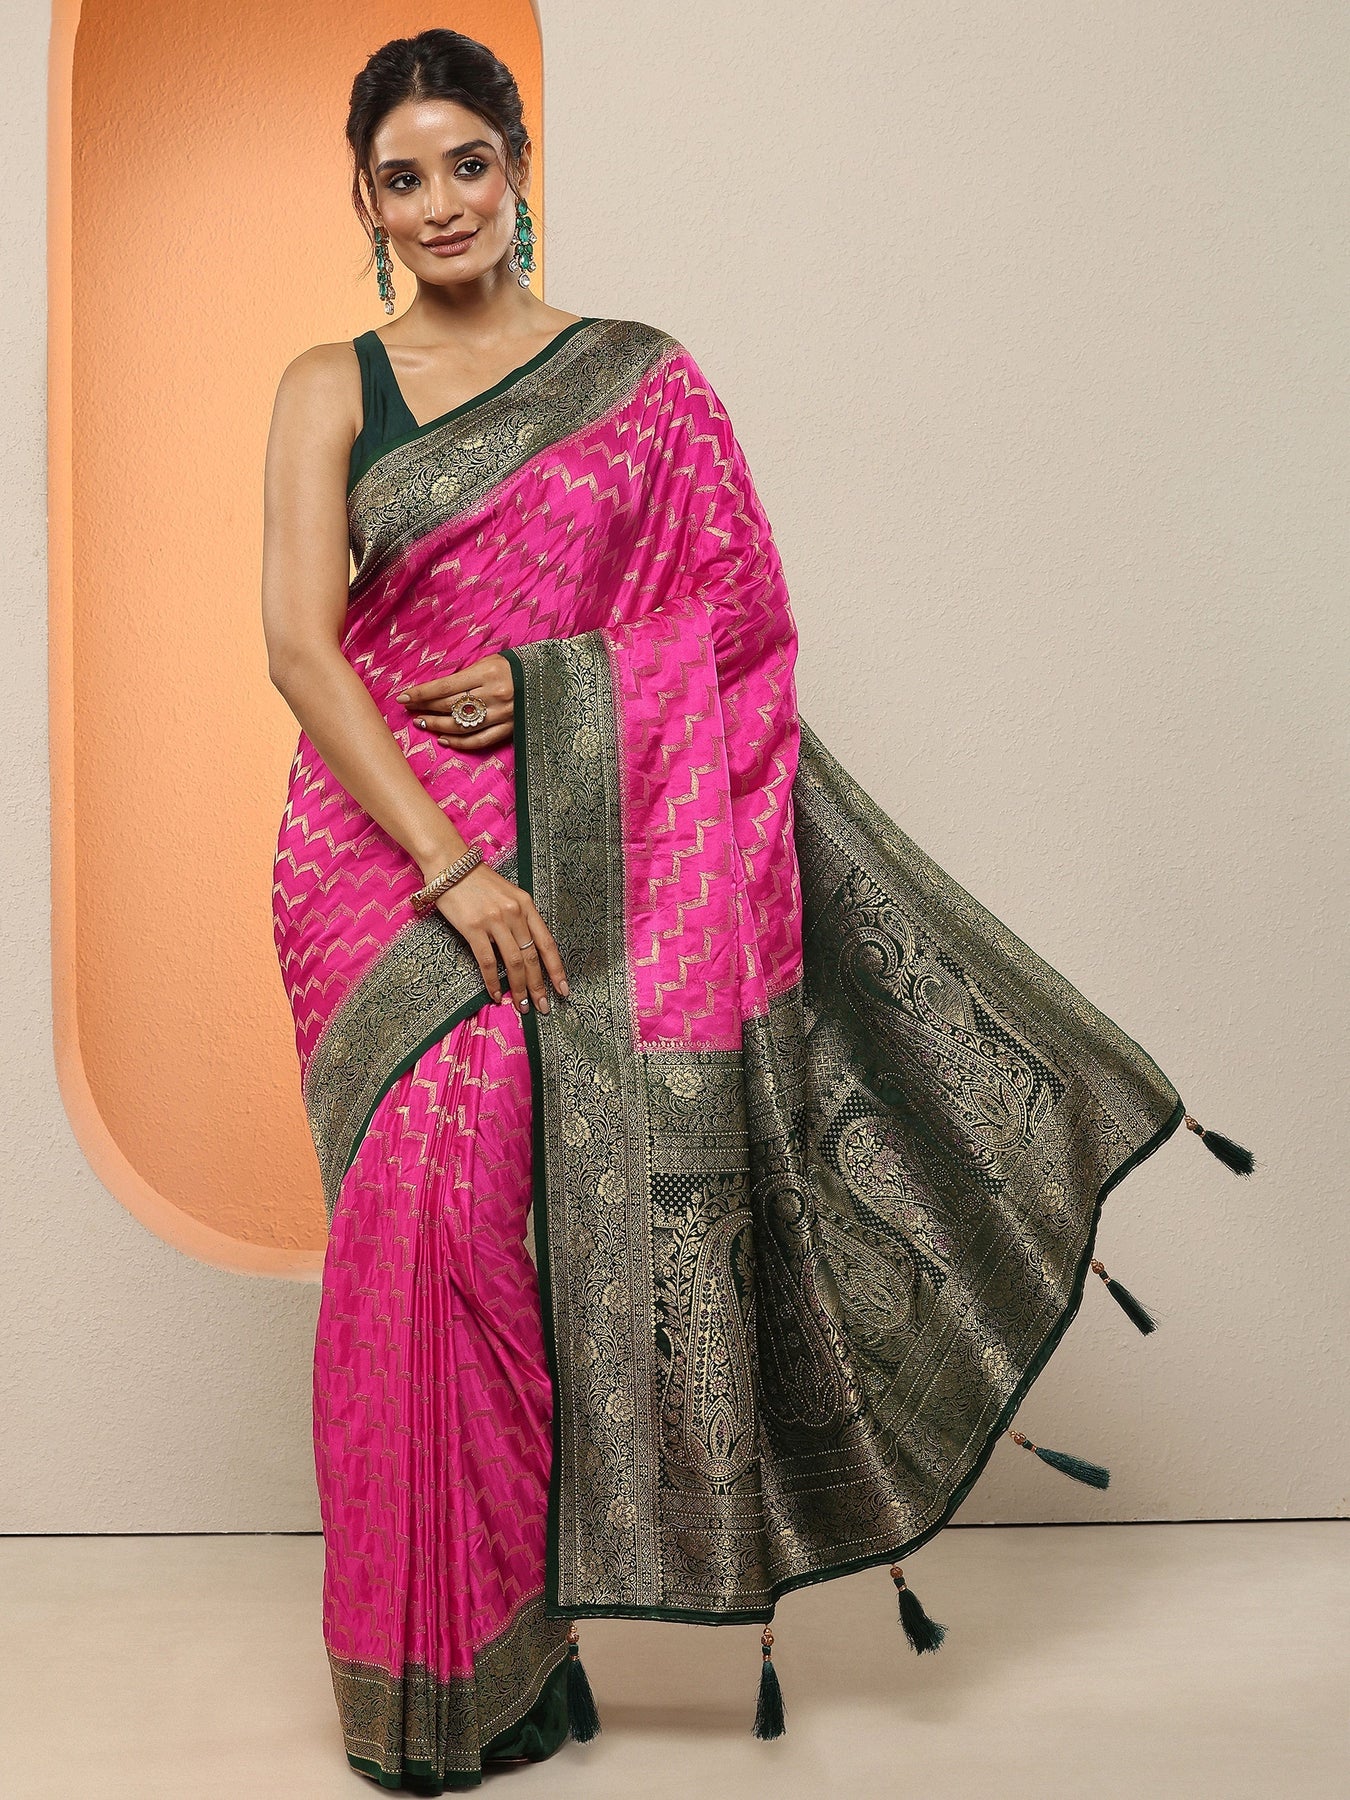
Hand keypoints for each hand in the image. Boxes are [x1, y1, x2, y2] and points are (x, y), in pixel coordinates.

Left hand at [397, 654, 512, 751]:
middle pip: (450, 706)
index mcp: (487, 673)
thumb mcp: (490, 662)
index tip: (403, 697)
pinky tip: (444, 740)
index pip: (445, 686)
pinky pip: (479, 741)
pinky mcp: (510, 729)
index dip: (421, 694)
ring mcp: (502, 715)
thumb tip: (437, 691)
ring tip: (422, 723)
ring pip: (462, 726)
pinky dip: (459, 743)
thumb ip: (466, 676)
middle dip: (425, 709)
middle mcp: (494, 695)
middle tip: (409, 711)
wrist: (551, 678)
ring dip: (437, 726)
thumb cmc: (515, 666)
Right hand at [432, 859, 567, 1013]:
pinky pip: (487, 961)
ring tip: (522, 1006)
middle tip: (543, 1007)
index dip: (556, 969)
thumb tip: (527, 952)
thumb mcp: (509, 895)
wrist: (450, 865)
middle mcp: (514, 913)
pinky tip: (496, 994)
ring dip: (519, 988)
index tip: (563, 989)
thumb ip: (520, 919)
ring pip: (513, 962)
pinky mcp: (473, 928)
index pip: (547, 942)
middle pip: (532, 956)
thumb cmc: (479, 882)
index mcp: (526, 905)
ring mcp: (494, 921)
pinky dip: (493, 981)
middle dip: (539, 985)